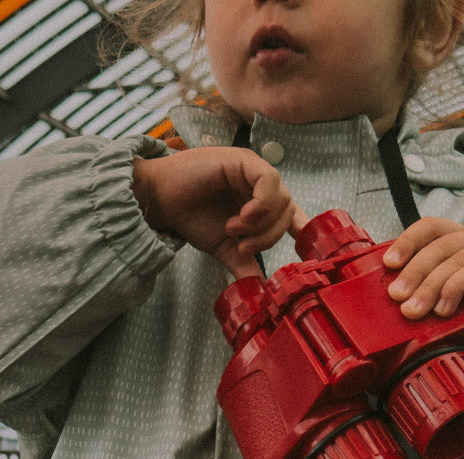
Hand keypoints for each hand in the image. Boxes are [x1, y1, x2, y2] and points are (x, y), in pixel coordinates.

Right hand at [132, 148, 305, 278]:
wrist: (160, 199)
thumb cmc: (190, 216)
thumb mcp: (223, 247)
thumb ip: (243, 264)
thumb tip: (261, 291)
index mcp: (258, 201)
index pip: (290, 213)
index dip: (300, 229)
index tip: (302, 249)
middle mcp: (260, 185)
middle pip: (288, 211)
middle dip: (268, 237)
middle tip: (242, 245)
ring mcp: (254, 170)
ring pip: (282, 199)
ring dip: (260, 224)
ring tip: (232, 229)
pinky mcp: (245, 161)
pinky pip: (269, 181)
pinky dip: (261, 204)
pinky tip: (243, 215)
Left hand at [382, 217, 463, 359]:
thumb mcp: (445, 298)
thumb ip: (424, 291)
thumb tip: (389, 302)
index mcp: (459, 238)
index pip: (430, 228)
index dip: (407, 241)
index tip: (388, 263)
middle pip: (439, 246)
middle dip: (414, 273)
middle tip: (397, 298)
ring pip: (456, 260)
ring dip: (431, 286)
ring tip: (415, 311)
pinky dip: (457, 288)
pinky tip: (445, 308)